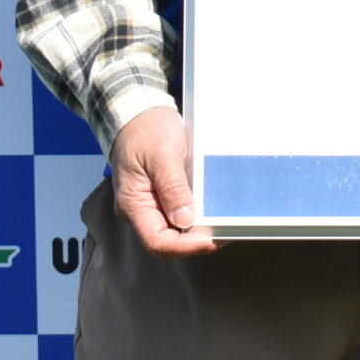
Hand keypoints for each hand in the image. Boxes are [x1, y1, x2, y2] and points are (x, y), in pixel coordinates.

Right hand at [111, 105, 216, 257]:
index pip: (156, 242)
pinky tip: (214, 209)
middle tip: (226, 230)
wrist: (138, 113)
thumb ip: (173, 188)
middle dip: (197, 241)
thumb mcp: (163, 154)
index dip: (185, 246)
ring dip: (200, 230)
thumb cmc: (146, 129)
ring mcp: (151, 205)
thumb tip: (186, 220)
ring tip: (224, 221)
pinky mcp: (162, 197)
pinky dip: (198, 215)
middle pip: (168, 242)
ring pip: (176, 231)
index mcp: (133, 204)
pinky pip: (180, 215)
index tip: (210, 238)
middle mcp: (140, 210)